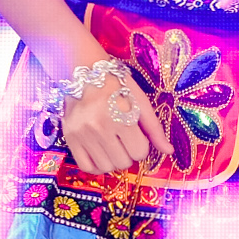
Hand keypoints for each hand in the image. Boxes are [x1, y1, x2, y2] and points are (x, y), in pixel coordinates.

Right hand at [60, 59, 155, 174]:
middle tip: (124, 141)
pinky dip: (96, 166)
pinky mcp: (70, 136)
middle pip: (123, 162)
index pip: (139, 152)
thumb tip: (169, 151)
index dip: (141, 147)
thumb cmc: (117, 85)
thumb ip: (155, 128)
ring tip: (112, 146)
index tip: (135, 136)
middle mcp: (100, 126)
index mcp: (121, 116)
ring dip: (113, 160)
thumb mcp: (140, 102)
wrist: (86, 71)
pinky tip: (101, 155)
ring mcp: (83, 133)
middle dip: (128, 154)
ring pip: (106, 167)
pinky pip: (86, 166)